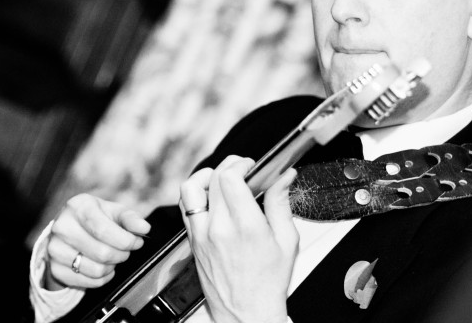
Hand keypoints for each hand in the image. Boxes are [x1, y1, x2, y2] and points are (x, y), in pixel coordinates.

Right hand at [45, 193, 150, 289]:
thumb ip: (131, 219)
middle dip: (122, 255)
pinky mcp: (55, 268)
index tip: (136, 243)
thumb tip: (144, 228)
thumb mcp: (114, 212)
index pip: (104, 230)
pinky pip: (88, 282)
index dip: (125, 241)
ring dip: (112, 267)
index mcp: (78, 207)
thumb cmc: (96, 218)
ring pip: (96, 270)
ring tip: (112, 257)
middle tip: (125, 251)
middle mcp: (62, 226)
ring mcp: (55, 248)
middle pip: (102, 253)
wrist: (68, 230)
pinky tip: (101, 266)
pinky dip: (102, 278)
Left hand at [180, 156, 298, 322]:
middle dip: (229, 166)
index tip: (251, 165)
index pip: (229, 178)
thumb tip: (285, 177)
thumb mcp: (287, 241)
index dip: (240, 164)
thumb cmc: (268, 283)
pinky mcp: (192, 242)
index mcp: (245, 226)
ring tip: (221, 178)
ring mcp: (201, 235)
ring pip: (190, 189)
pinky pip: (185, 207)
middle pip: (213, 178)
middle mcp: (219, 228)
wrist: (246, 312)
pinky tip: (210, 197)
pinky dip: (196, 194)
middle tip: (244, 171)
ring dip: (206, 176)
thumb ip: (281, 203)